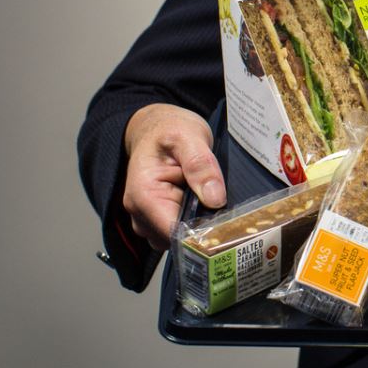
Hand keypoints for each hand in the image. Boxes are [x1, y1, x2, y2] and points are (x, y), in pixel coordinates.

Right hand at [122, 104, 224, 249]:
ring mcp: (148, 218)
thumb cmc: (169, 129)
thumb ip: (200, 165)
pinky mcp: (160, 218)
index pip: (170, 231)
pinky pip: (179, 233)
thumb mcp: (188, 137)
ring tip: (217, 205)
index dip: (198, 234)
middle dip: (201, 232)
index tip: (224, 228)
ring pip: (177, 240)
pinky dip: (195, 225)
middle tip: (227, 212)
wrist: (158, 127)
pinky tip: (208, 208)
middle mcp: (140, 212)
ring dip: (199, 229)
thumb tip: (214, 198)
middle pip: (174, 240)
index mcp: (143, 194)